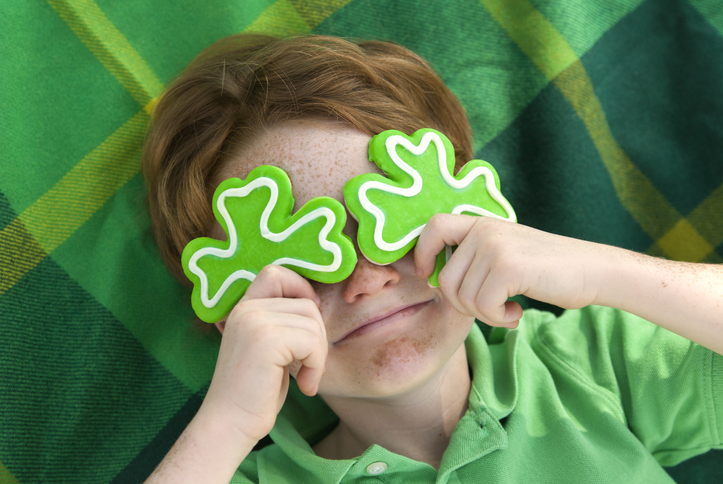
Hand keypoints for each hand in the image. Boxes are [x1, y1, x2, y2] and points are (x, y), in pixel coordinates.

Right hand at [201, 264, 327, 443]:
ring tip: (305, 378)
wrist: (229, 424)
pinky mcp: (266, 339)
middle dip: (317, 336)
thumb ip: (281, 321)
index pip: (276, 273)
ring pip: (313, 322)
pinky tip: (303, 386)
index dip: (300, 289)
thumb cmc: (255, 392)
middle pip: (306, 303)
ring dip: (318, 355)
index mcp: (244, 307)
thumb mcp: (267, 347)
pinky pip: (311, 341)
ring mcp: (254, 321)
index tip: (307, 324)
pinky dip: (316, 366)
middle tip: (308, 366)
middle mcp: (246, 309)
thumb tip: (315, 300)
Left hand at [414, 214, 602, 326]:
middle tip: (491, 308)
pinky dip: (498, 319)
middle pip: (445, 279)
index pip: (434, 227)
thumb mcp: (505, 252)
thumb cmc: (547, 269)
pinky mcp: (508, 267)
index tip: (427, 275)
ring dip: (484, 315)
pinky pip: (482, 307)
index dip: (422, 253)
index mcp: (481, 223)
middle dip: (463, 305)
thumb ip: (474, 258)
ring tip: (508, 310)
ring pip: (462, 297)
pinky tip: (517, 314)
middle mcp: (485, 230)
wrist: (593, 270)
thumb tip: (433, 280)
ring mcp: (495, 246)